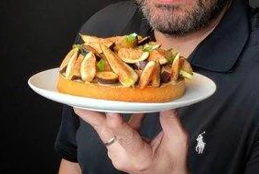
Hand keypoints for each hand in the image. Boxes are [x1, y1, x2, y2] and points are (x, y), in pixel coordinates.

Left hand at [73, 108, 188, 173]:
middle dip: (92, 116)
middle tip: (80, 100)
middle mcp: (123, 157)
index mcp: (140, 157)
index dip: (118, 125)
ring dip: (99, 113)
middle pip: (106, 133)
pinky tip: (120, 101)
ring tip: (90, 95)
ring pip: (105, 130)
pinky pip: (112, 129)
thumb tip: (166, 97)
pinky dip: (115, 116)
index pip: (127, 139)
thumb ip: (171, 119)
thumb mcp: (178, 140)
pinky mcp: (115, 149)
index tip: (111, 112)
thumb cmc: (173, 161)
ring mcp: (116, 154)